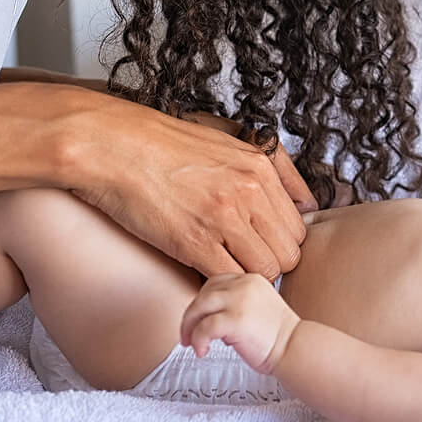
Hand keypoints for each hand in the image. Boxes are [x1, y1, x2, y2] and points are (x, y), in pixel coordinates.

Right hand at [64, 92, 309, 280]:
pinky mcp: (192, 241)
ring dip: (246, 275)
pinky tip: (203, 269)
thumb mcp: (231, 140)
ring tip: (224, 264)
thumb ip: (276, 168)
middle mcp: (249, 192)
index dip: (281, 242)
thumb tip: (308, 203)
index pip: (299, 227)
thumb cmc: (165, 145)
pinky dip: (220, 281)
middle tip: (244, 259)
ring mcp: (222, 218)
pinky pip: (227, 277)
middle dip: (269, 262)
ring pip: (263, 271)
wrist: (113, 146)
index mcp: (260, 168)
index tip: (262, 244)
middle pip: (288, 254)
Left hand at [179, 273, 300, 374]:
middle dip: (191, 316)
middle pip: (203, 294)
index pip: (215, 282)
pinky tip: (203, 351)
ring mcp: (240, 301)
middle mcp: (244, 284)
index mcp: (251, 279)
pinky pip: (204, 327)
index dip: (202, 302)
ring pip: (199, 307)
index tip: (199, 319)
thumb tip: (207, 317)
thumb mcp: (257, 307)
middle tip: (187, 336)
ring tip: (192, 343)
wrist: (294, 348)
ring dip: (189, 327)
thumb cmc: (277, 336)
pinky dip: (198, 340)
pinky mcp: (236, 320)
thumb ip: (235, 303)